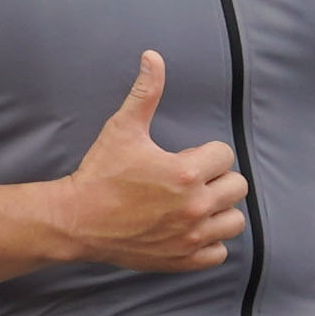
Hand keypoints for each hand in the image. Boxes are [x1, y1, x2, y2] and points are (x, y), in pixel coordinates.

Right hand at [44, 50, 245, 272]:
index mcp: (185, 174)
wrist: (77, 220)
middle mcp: (194, 207)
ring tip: (195, 204)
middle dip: (217, 178)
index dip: (206, 153)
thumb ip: (145, 93)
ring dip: (219, 210)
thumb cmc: (100, 174)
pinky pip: (219, 252)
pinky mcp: (183, 259)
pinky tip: (190, 228)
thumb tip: (153, 56)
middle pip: (237, 187)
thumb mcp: (122, 129)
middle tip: (190, 180)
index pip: (225, 155)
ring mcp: (191, 237)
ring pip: (234, 221)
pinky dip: (211, 241)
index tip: (184, 157)